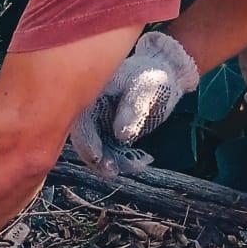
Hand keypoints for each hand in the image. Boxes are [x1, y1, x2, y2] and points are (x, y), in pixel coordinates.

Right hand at [69, 31, 198, 176]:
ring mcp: (101, 123)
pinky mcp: (112, 133)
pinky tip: (138, 162)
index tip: (97, 156)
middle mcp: (92, 110)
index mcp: (93, 94)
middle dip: (96, 158)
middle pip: (85, 139)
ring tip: (131, 167)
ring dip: (110, 162)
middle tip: (112, 170)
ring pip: (98, 148)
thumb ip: (133, 109)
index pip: (81, 120)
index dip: (86, 140)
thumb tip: (121, 135)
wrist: (165, 76)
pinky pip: (112, 151)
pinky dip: (122, 160)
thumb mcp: (145, 88)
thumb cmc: (152, 76)